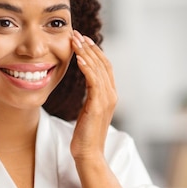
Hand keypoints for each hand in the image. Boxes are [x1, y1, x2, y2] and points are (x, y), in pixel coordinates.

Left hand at [70, 30, 116, 161]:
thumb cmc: (85, 134)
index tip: (82, 39)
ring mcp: (107, 100)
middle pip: (103, 64)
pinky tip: (79, 60)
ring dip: (86, 53)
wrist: (89, 153)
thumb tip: (86, 83)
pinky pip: (94, 82)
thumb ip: (90, 95)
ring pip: (98, 70)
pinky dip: (87, 69)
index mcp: (110, 94)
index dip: (94, 51)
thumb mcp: (88, 110)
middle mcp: (111, 94)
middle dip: (89, 47)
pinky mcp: (98, 105)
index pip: (105, 66)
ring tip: (75, 41)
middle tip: (77, 34)